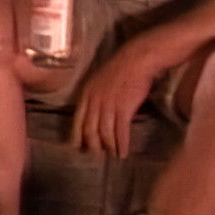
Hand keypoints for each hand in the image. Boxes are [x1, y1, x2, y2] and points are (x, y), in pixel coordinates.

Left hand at [71, 43, 157, 157]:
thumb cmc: (121, 68)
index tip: (79, 149)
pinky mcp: (123, 108)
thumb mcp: (99, 80)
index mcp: (86, 93)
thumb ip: (94, 97)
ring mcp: (108, 105)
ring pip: (105, 133)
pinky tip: (124, 152)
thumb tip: (94, 114)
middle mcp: (94, 101)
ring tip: (113, 155)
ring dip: (109, 147)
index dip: (77, 137)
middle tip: (98, 156)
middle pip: (89, 131)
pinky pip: (120, 132)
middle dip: (93, 146)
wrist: (137, 58)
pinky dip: (122, 144)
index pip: (77, 121)